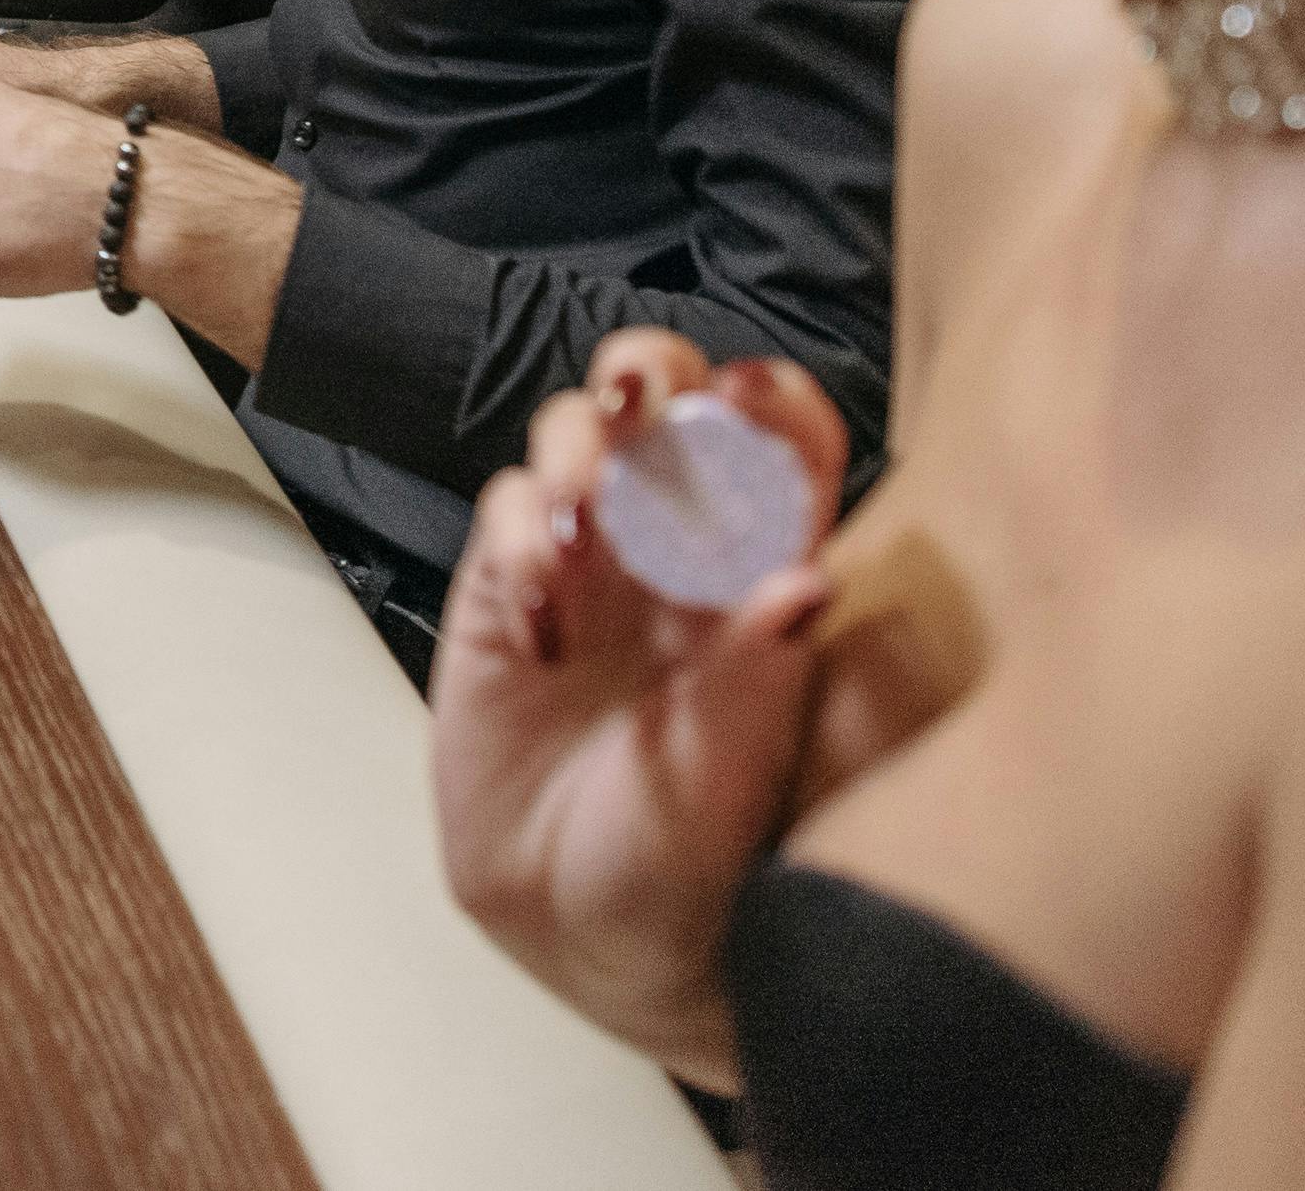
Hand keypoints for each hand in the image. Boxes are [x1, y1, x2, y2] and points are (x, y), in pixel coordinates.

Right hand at [428, 330, 850, 1082]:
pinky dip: (518, 537)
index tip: (751, 400)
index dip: (772, 405)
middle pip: (669, 405)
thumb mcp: (736, 775)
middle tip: (640, 406)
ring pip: (578, 433)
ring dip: (579, 445)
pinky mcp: (499, 594)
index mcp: (764, 575)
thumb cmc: (693, 860)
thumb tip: (805, 580)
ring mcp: (585, 564)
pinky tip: (537, 620)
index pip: (783, 450)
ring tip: (582, 518)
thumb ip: (759, 676)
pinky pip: (505, 513)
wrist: (586, 930)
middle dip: (653, 375)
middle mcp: (677, 550)